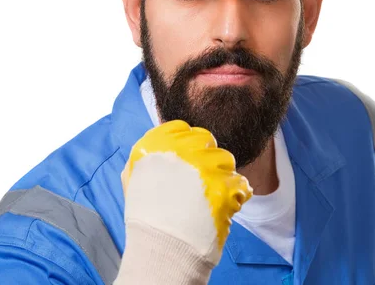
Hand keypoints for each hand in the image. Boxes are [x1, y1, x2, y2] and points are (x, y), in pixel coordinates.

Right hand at [115, 120, 251, 283]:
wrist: (161, 246)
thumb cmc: (145, 215)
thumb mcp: (133, 177)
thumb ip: (149, 158)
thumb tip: (163, 151)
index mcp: (157, 142)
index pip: (182, 129)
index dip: (187, 146)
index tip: (186, 163)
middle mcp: (181, 147)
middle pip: (205, 141)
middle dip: (205, 159)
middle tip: (198, 182)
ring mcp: (205, 165)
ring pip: (225, 159)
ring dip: (221, 175)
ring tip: (209, 198)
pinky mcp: (225, 184)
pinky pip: (240, 182)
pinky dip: (235, 195)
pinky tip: (222, 207)